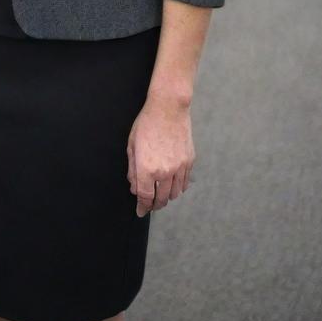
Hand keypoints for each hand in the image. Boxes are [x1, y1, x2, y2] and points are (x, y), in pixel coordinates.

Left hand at [127, 95, 194, 216]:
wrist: (168, 109)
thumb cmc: (146, 124)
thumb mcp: (132, 145)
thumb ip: (132, 169)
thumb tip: (134, 187)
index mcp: (147, 168)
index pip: (144, 196)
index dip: (142, 207)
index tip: (140, 212)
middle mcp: (165, 172)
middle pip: (161, 199)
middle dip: (154, 205)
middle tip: (150, 206)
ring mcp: (179, 168)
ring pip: (174, 194)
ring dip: (166, 198)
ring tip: (160, 196)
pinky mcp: (189, 162)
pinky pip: (184, 183)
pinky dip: (178, 188)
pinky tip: (172, 186)